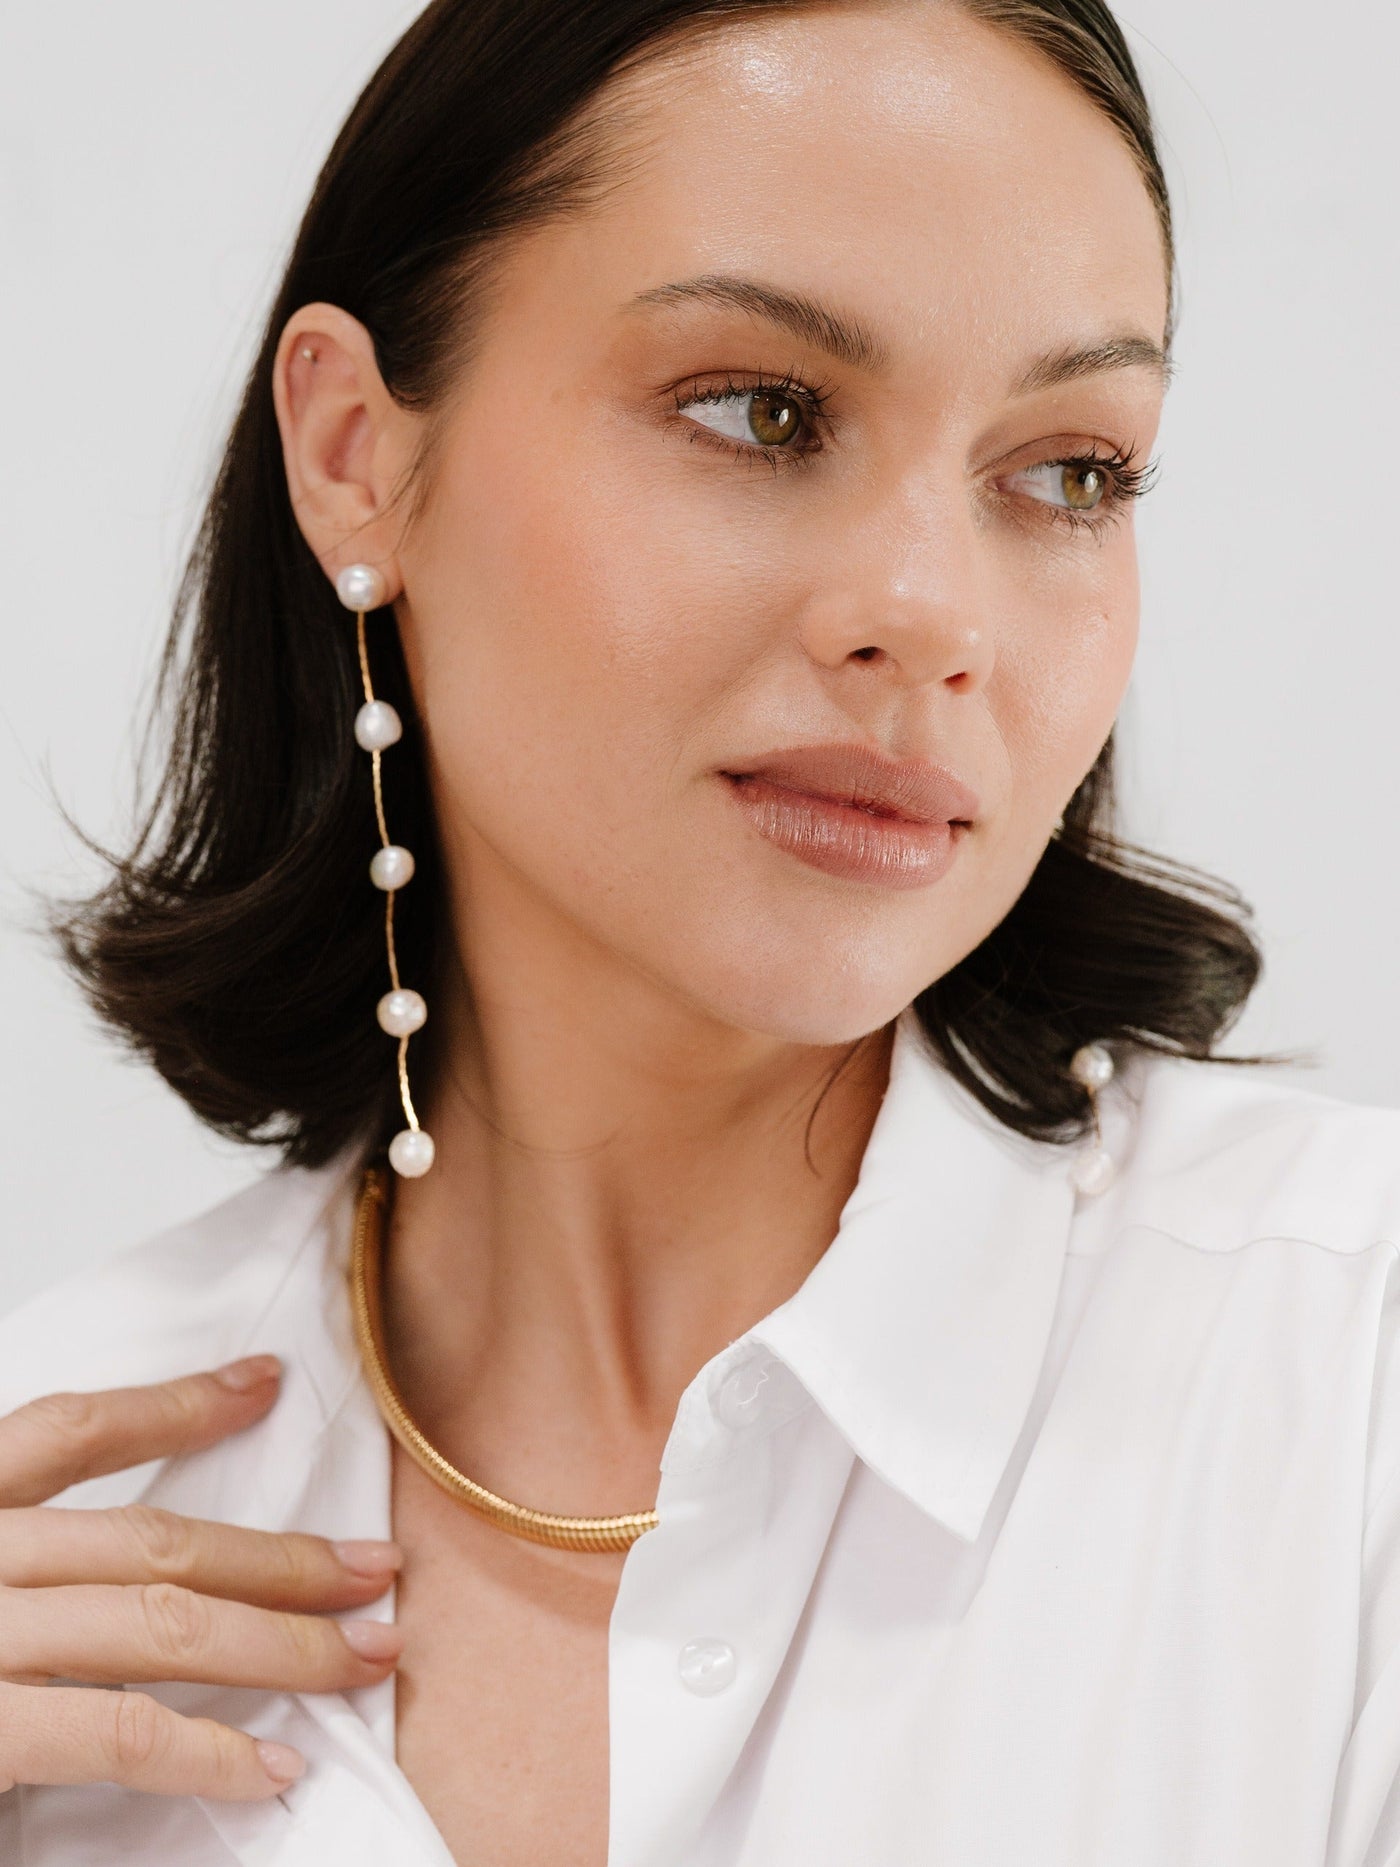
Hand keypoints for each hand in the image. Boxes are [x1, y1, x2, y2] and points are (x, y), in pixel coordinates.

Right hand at [0, 1356, 403, 1801]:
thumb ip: (10, 1562)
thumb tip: (117, 1569)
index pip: (70, 1429)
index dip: (178, 1404)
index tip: (264, 1383)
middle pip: (150, 1537)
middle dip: (280, 1555)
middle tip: (377, 1568)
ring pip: (159, 1619)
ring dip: (281, 1641)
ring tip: (364, 1652)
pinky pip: (117, 1732)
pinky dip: (208, 1751)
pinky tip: (272, 1768)